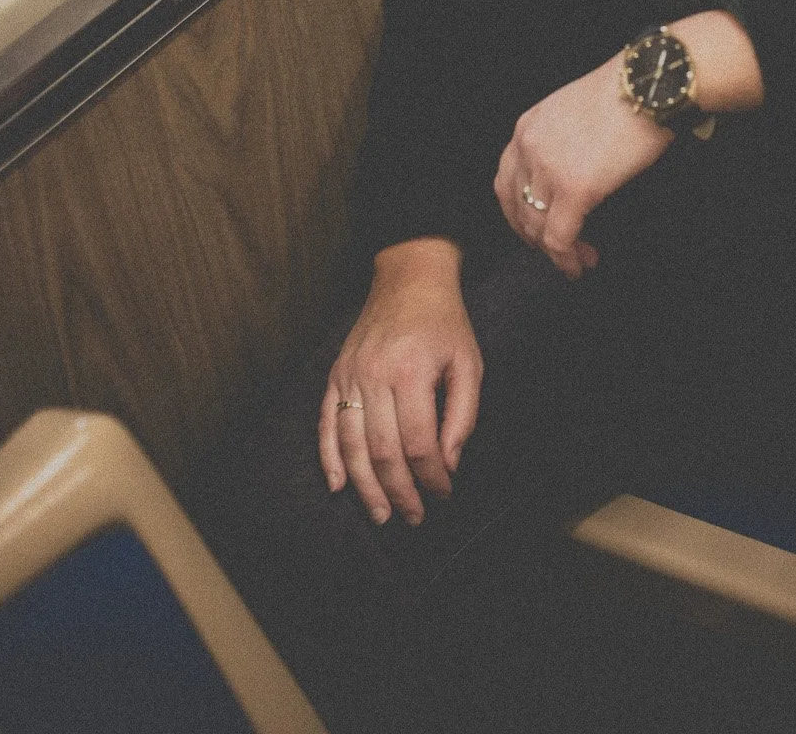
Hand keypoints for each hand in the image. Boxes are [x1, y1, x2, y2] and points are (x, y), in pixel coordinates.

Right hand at [319, 238, 480, 527]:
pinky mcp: (336, 374)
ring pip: (351, 445)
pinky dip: (330, 458)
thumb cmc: (445, 323)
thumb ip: (464, 414)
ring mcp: (350, 376)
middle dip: (400, 492)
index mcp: (411, 373)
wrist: (409, 278)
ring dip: (366, 487)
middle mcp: (374, 376)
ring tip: (382, 514)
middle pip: (382, 452)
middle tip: (414, 516)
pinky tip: (339, 485)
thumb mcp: (469, 362)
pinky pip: (326, 423)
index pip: (419, 444)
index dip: (432, 477)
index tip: (444, 494)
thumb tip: (449, 463)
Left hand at [493, 55, 671, 278]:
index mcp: (527, 127)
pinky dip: (567, 258)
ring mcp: (548, 169)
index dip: (518, 213)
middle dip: (534, 237)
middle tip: (556, 252)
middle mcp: (528, 148)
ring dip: (555, 252)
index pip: (506, 182)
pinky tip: (581, 263)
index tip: (534, 229)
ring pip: (537, 228)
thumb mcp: (574, 110)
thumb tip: (570, 171)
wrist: (650, 85)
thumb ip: (559, 140)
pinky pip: (559, 238)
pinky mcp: (574, 189)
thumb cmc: (626, 92)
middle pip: (517, 208)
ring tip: (578, 260)